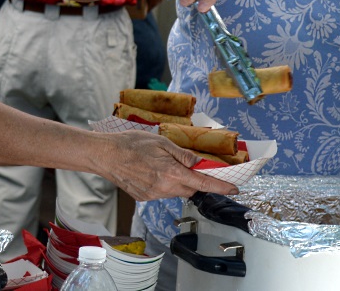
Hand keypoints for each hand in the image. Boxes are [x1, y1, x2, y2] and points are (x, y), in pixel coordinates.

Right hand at [97, 130, 237, 200]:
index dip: (221, 186)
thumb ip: (182, 154)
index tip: (234, 188)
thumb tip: (199, 163)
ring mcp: (153, 195)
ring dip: (178, 181)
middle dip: (195, 179)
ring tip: (164, 164)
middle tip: (189, 165)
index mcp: (171, 173)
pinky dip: (165, 184)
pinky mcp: (144, 197)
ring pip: (176, 192)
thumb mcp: (161, 142)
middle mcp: (164, 188)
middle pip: (191, 189)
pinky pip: (163, 193)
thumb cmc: (131, 143)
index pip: (203, 183)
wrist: (105, 155)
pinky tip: (152, 171)